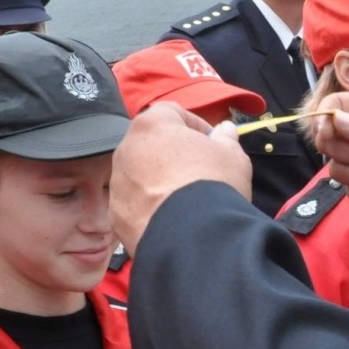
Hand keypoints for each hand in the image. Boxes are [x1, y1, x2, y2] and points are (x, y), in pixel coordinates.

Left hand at [111, 102, 250, 252]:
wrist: (192, 237)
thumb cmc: (213, 184)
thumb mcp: (232, 156)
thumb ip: (226, 139)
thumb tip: (225, 129)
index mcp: (152, 125)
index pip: (172, 112)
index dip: (195, 125)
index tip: (212, 142)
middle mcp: (126, 149)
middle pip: (151, 143)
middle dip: (173, 153)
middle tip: (199, 171)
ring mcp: (117, 183)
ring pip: (139, 174)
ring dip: (158, 179)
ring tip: (185, 199)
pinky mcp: (116, 214)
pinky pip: (134, 203)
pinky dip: (150, 207)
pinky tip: (172, 218)